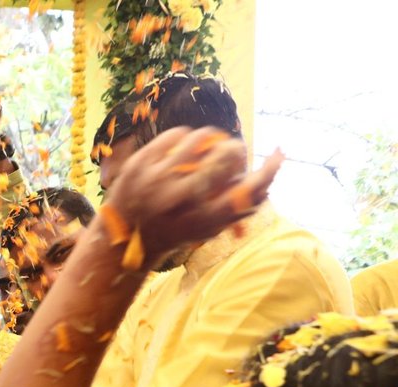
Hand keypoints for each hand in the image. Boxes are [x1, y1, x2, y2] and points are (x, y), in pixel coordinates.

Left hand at [102, 126, 281, 263]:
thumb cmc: (174, 231)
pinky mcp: (140, 163)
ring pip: (203, 137)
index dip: (270, 168)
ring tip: (207, 147)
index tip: (278, 154)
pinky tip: (183, 146)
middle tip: (231, 152)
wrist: (122, 239)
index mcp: (204, 218)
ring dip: (211, 139)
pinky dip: (185, 137)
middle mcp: (183, 198)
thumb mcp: (207, 228)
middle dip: (236, 149)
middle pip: (230, 154)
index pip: (251, 188)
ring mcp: (158, 178)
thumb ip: (238, 208)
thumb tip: (271, 178)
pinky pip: (176, 134)